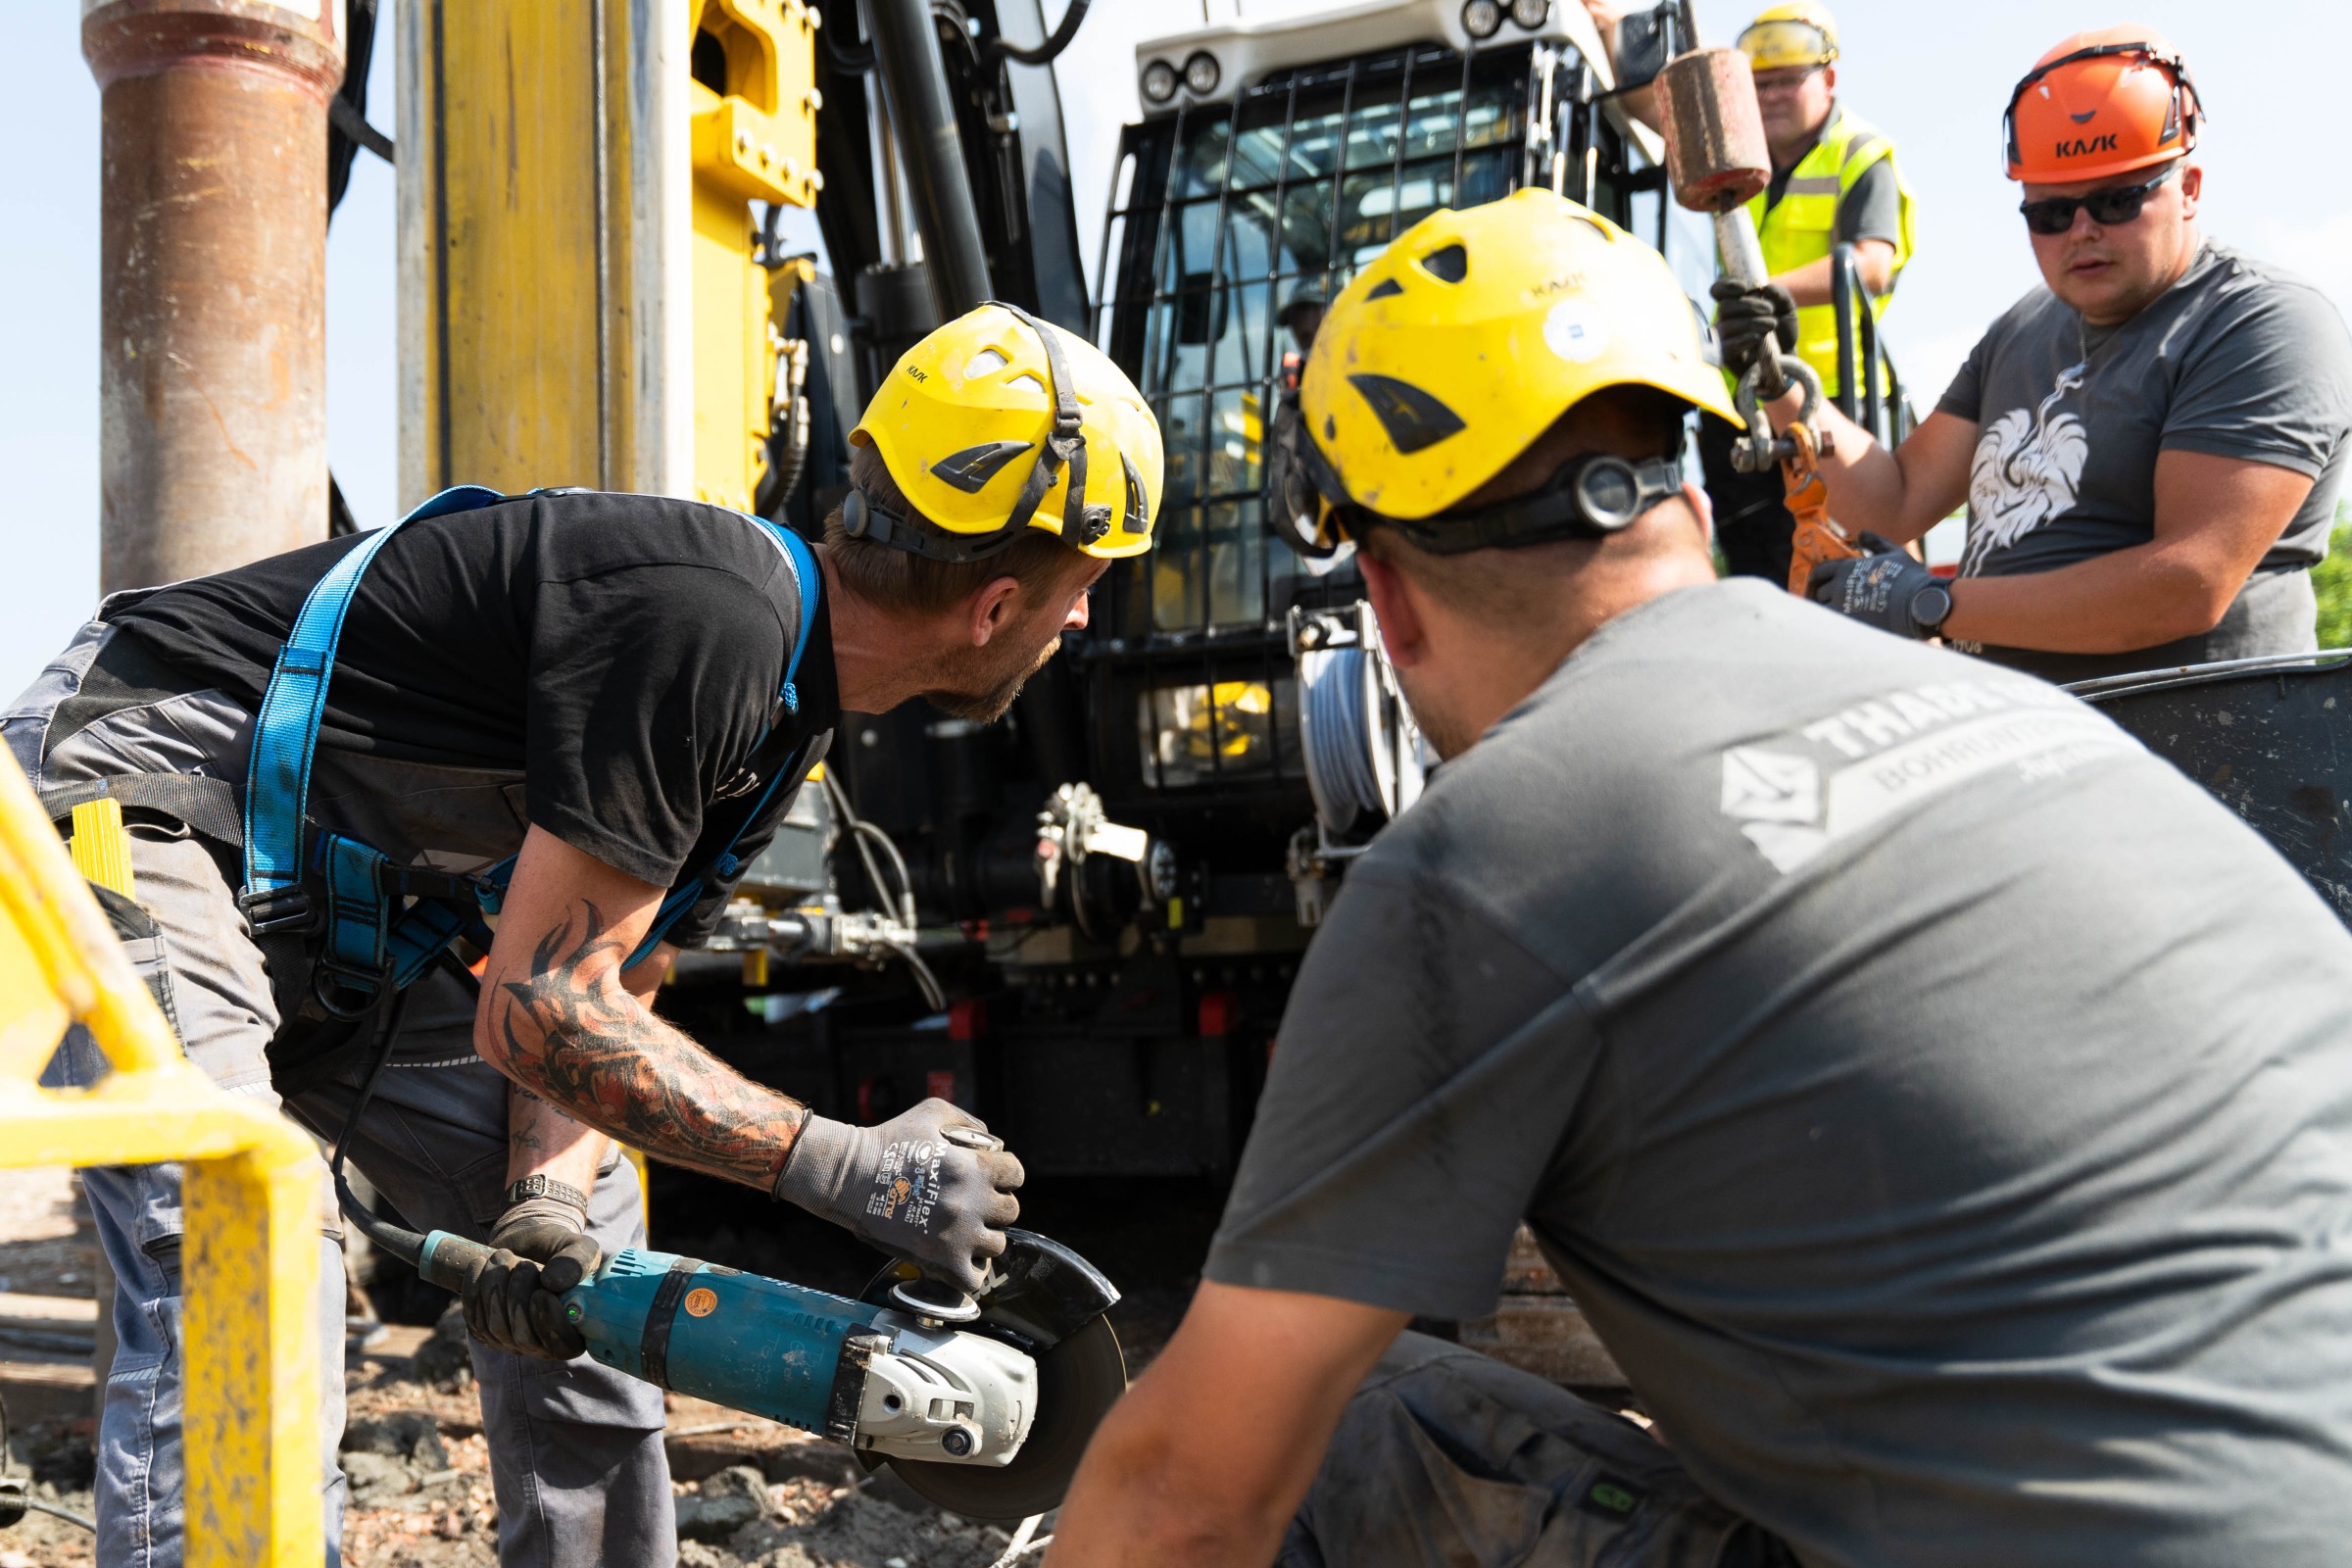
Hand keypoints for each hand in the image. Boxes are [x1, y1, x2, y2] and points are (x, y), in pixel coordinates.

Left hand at [462, 1197, 601, 1360]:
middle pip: (525, 1339)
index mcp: (576, 1330)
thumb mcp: (579, 1248)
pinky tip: (481, 1263)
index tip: (541, 1294)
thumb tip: (552, 1283)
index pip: (563, 1347)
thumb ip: (575, 1262)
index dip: (551, 1327)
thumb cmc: (559, 1251)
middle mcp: (544, 1345)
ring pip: (496, 1329)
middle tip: (523, 1264)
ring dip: (495, 1288)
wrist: (529, 1245)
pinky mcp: (486, 1332)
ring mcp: (513, 1342)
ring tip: (503, 1256)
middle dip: (518, 1299)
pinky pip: (474, 1319)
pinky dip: (473, 1289)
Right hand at [772, 1099, 1022, 1294]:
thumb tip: (992, 1142)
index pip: (1016, 1174)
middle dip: (994, 1206)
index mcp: (974, 1166)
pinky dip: (971, 1272)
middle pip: (1010, 1211)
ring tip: (963, 1231)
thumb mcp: (932, 1113)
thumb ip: (969, 1122)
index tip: (990, 1178)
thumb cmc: (887, 1142)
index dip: (1004, 1174)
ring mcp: (958, 1236)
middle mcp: (972, 1202)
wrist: (848, 1178)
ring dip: (983, 1238)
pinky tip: (958, 1258)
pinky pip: (976, 1279)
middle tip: (973, 1205)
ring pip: (997, 1245)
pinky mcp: (941, 1263)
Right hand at [1710, 279, 1797, 380]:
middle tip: (1770, 309)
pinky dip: (1741, 340)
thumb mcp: (1787, 309)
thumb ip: (1780, 294)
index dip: (1726, 285)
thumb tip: (1766, 288)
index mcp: (1735, 303)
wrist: (1786, 357)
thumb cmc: (1782, 330)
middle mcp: (1725, 319)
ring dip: (1750, 323)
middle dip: (1748, 306)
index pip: (1718, 290)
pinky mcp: (1725, 356)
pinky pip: (1725, 346)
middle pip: (1724, 307)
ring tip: (1771, 325)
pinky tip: (1756, 338)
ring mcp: (1723, 338)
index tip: (1744, 288)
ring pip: (1725, 326)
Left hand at [1807, 538, 1952, 640]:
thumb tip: (1861, 533)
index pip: (1819, 572)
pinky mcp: (1848, 623)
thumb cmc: (1909, 577)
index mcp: (1847, 567)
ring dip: (1826, 611)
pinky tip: (1838, 627)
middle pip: (1819, 592)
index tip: (1817, 584)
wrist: (1919, 603)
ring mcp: (1842, 605)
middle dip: (1823, 596)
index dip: (1816, 578)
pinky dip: (1831, 624)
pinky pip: (1830, 624)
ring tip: (1833, 616)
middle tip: (1828, 602)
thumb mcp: (1894, 553)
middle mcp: (1839, 585)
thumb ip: (1876, 542)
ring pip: (1822, 610)